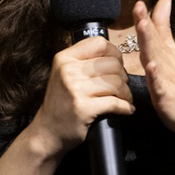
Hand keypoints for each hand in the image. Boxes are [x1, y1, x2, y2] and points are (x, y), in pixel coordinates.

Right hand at [30, 34, 133, 158]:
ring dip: (126, 93)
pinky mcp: (83, 108)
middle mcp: (68, 70)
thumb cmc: (61, 102)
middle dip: (123, 77)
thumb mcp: (64, 74)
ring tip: (125, 99)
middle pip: (112, 64)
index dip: (115, 53)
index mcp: (64, 58)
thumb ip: (83, 61)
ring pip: (116, 83)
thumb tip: (116, 56)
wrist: (48, 131)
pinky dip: (125, 107)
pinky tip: (126, 110)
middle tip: (122, 87)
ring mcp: (75, 89)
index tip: (117, 66)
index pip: (99, 43)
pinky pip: (115, 103)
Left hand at [133, 0, 174, 140]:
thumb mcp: (170, 52)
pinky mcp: (166, 96)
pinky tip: (152, 66)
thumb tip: (164, 0)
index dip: (145, 18)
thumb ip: (164, 27)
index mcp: (163, 54)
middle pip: (154, 41)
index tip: (138, 2)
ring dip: (149, 42)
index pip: (154, 33)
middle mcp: (165, 63)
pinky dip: (156, 75)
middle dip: (146, 24)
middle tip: (139, 8)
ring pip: (156, 58)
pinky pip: (160, 85)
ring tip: (143, 27)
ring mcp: (167, 79)